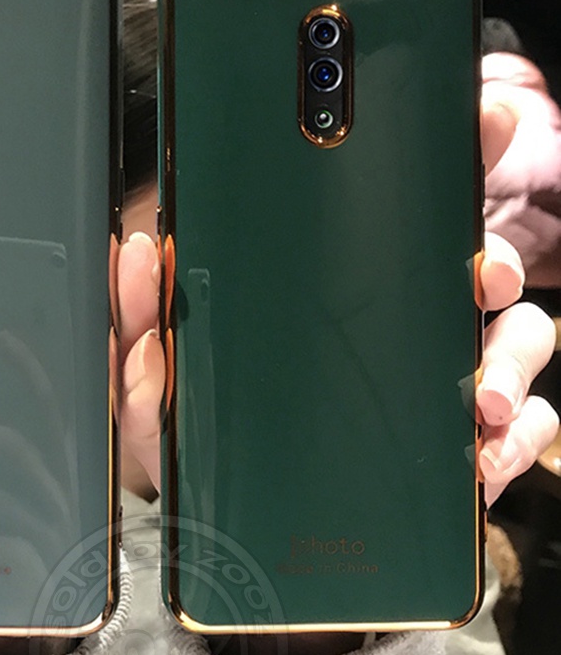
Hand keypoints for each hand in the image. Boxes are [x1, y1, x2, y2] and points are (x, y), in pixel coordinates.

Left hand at [116, 96, 560, 507]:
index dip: (442, 160)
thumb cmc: (202, 437)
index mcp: (328, 289)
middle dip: (493, 262)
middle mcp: (394, 324)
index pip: (390, 213)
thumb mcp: (156, 381)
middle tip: (480, 277)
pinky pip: (518, 430)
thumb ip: (136, 319)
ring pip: (514, 342)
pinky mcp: (460, 446)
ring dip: (509, 361)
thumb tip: (135, 252)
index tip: (472, 124)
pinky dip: (514, 439)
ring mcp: (433, 384)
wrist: (238, 530)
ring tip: (477, 398)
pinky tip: (481, 453)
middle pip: (474, 267)